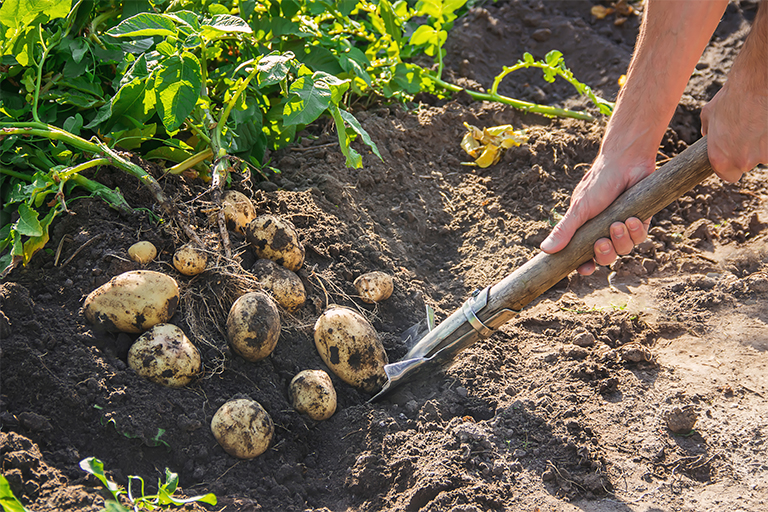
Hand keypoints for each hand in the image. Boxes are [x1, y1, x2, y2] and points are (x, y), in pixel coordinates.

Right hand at [540, 153, 652, 274]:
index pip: (584, 256)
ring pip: (624, 250)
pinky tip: (631, 218)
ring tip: (618, 223)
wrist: (626, 162)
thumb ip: (564, 230)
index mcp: (586, 230)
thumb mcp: (579, 208)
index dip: (585, 266)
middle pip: (606, 258)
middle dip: (604, 254)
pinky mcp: (640, 222)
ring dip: (620, 239)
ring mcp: (623, 227)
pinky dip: (635, 231)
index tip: (585, 268)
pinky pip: (640, 238)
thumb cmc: (599, 182)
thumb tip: (545, 250)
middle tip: (601, 242)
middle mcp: (604, 231)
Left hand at [701, 0, 767, 181]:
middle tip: (748, 131)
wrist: (755, 85)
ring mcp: (764, 155)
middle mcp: (742, 162)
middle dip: (748, 150)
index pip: (728, 177)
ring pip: (764, 154)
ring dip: (763, 142)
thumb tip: (706, 135)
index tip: (734, 157)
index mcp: (721, 159)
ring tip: (759, 122)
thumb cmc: (730, 98)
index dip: (731, 167)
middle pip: (747, 164)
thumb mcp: (709, 115)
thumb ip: (708, 131)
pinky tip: (766, 122)